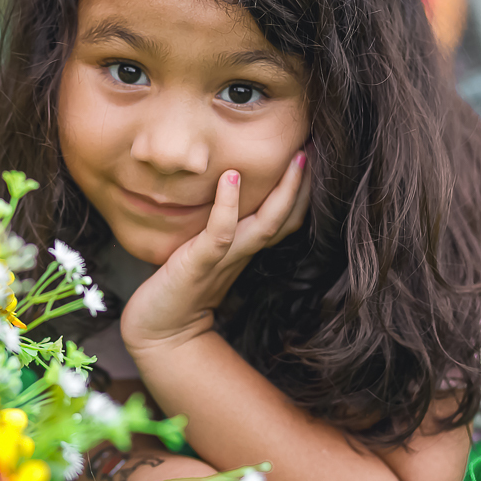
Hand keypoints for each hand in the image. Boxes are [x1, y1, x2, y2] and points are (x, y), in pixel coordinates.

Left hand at [120, 151, 309, 353]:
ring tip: (297, 159)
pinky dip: (227, 206)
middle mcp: (242, 252)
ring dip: (284, 193)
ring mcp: (223, 259)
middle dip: (307, 186)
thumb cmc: (179, 288)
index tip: (316, 153)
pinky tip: (231, 177)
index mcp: (246, 248)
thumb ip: (219, 228)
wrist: (160, 332)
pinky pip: (220, 234)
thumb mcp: (205, 252)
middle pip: (287, 219)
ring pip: (265, 226)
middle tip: (321, 147)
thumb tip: (224, 193)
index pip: (286, 218)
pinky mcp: (197, 263)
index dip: (305, 190)